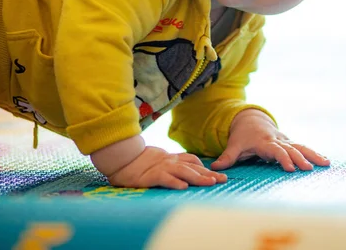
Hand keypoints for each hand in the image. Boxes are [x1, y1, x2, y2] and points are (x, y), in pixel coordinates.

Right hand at [90, 135, 226, 188]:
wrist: (122, 158)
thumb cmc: (141, 160)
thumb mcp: (162, 159)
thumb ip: (176, 162)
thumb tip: (193, 168)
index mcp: (173, 159)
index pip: (194, 162)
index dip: (206, 168)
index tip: (219, 175)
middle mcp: (170, 162)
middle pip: (193, 168)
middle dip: (209, 175)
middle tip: (223, 180)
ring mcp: (161, 167)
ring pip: (183, 172)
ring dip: (198, 178)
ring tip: (210, 183)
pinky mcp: (151, 175)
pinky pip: (165, 179)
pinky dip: (174, 182)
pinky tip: (183, 187)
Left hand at [210, 109, 330, 171]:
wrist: (251, 120)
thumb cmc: (242, 135)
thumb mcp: (234, 145)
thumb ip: (227, 157)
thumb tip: (215, 168)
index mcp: (265, 142)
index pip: (276, 150)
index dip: (283, 158)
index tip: (290, 168)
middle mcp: (277, 140)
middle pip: (291, 149)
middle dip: (300, 158)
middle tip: (309, 169)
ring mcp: (285, 141)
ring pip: (301, 146)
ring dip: (313, 154)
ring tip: (326, 163)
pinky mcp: (289, 142)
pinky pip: (303, 147)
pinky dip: (314, 153)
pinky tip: (325, 160)